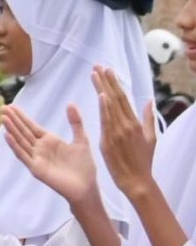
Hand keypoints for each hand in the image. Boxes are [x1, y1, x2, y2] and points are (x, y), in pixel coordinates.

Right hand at [0, 104, 100, 208]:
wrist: (86, 186)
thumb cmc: (84, 166)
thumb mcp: (81, 139)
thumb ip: (75, 122)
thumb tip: (70, 103)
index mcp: (49, 141)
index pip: (31, 126)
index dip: (22, 116)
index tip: (12, 106)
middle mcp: (40, 148)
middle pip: (23, 131)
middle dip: (13, 120)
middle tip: (2, 107)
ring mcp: (36, 158)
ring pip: (21, 141)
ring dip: (11, 130)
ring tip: (3, 118)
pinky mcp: (35, 168)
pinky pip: (23, 155)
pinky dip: (14, 145)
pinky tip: (7, 135)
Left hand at [94, 65, 161, 197]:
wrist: (136, 180)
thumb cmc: (143, 160)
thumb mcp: (151, 137)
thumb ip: (148, 118)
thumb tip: (149, 100)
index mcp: (135, 123)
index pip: (123, 98)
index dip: (115, 83)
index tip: (107, 70)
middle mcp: (127, 125)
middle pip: (116, 98)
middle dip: (107, 81)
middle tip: (98, 66)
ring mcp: (118, 132)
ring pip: (110, 106)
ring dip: (102, 88)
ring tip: (95, 74)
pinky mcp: (109, 141)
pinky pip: (107, 122)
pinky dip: (105, 108)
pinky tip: (101, 95)